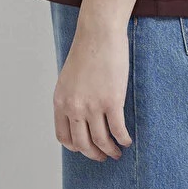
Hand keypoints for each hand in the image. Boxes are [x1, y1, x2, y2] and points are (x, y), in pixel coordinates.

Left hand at [53, 19, 133, 161]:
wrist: (98, 32)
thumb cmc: (87, 49)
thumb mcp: (69, 77)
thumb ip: (72, 97)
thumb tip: (80, 114)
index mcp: (61, 101)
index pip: (64, 136)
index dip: (76, 147)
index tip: (86, 148)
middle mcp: (74, 107)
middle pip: (82, 144)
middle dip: (94, 154)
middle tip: (104, 156)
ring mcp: (92, 106)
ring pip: (101, 141)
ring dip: (110, 151)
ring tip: (117, 152)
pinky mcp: (112, 101)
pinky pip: (117, 130)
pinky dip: (123, 139)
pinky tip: (127, 140)